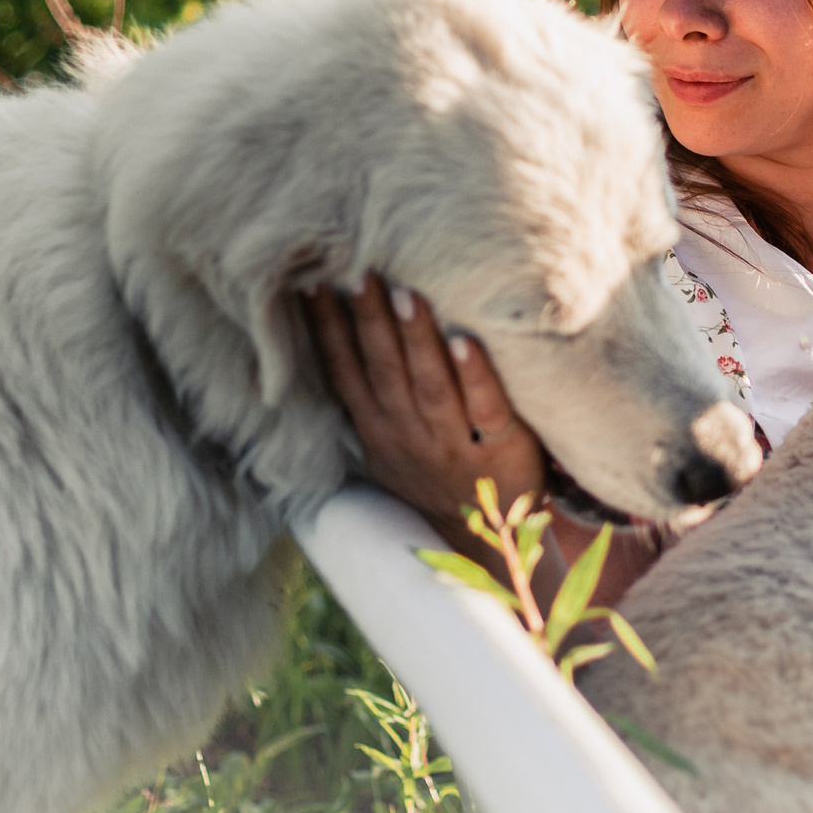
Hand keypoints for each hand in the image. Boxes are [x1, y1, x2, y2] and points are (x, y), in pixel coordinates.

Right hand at [309, 274, 548, 543]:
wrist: (486, 544)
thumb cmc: (437, 476)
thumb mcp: (388, 447)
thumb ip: (371, 396)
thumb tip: (340, 328)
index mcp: (377, 430)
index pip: (344, 372)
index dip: (325, 329)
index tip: (311, 282)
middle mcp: (408, 436)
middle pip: (382, 369)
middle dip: (366, 318)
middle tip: (355, 268)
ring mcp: (452, 445)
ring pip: (429, 385)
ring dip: (415, 339)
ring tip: (404, 292)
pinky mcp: (501, 450)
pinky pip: (486, 409)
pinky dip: (475, 376)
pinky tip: (466, 341)